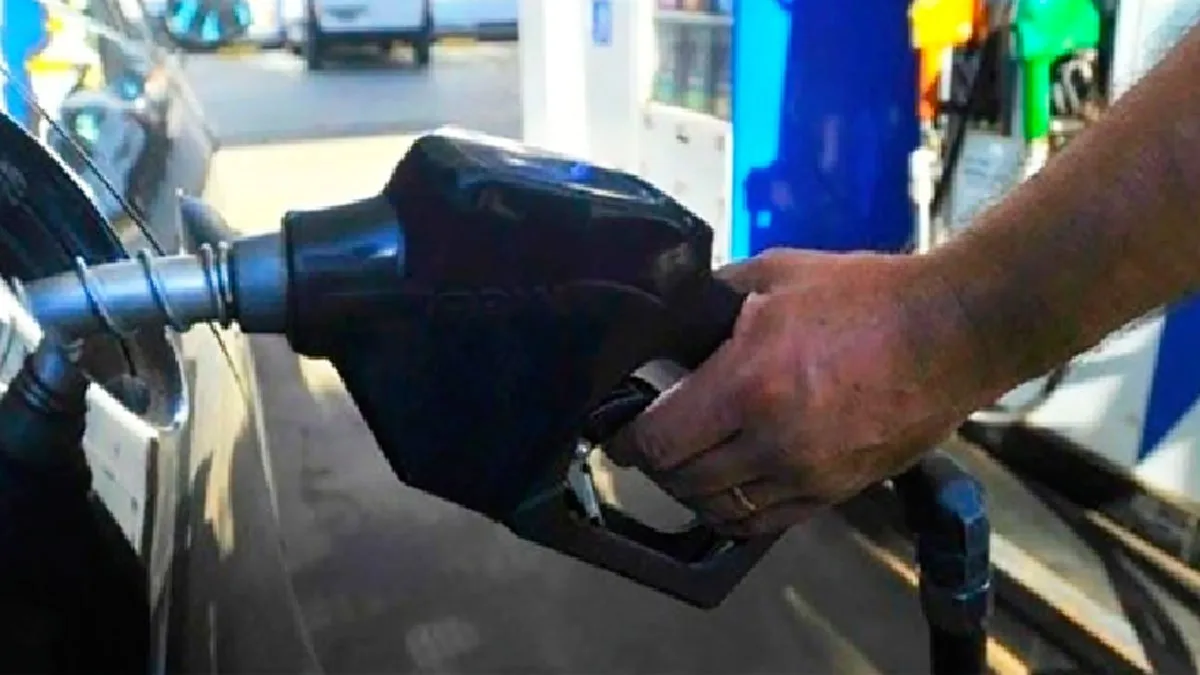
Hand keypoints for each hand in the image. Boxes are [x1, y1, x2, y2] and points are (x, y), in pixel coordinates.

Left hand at [606, 249, 978, 536]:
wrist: (951, 333)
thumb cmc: (867, 298)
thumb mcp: (774, 275)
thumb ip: (711, 301)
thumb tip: (669, 322)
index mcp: (749, 382)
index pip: (659, 440)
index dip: (628, 440)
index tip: (620, 433)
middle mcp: (773, 439)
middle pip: (682, 480)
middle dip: (657, 463)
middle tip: (653, 441)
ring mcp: (807, 473)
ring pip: (719, 509)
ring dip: (692, 491)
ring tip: (689, 463)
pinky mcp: (835, 492)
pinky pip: (764, 522)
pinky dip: (736, 511)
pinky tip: (731, 486)